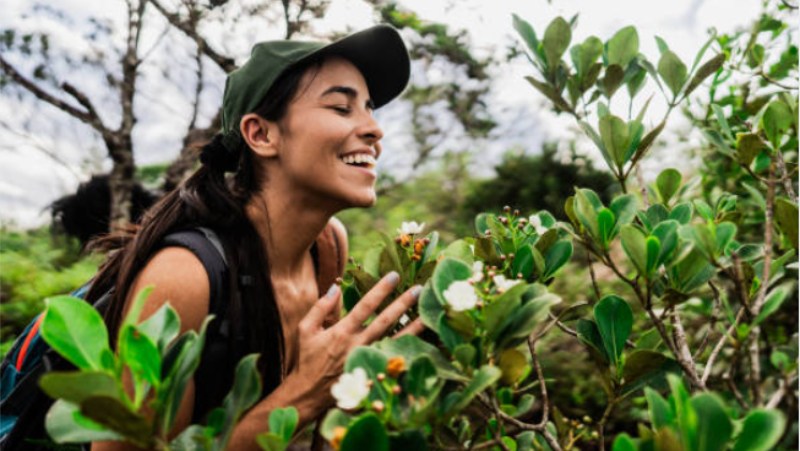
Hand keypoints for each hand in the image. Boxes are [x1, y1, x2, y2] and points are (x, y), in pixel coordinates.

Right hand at [285, 272, 423, 413]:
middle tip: (419, 289)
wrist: (309, 394)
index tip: (394, 276)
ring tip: (427, 314)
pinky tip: (421, 340)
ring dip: (413, 327)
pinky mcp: (371, 372)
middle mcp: (357, 345)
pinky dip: (407, 349)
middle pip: (385, 321)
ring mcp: (366, 359)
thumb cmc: (307, 359)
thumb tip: (335, 287)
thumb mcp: (306, 330)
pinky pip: (392, 358)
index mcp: (341, 332)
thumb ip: (320, 307)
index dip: (381, 290)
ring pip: (394, 341)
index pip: (365, 306)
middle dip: (403, 304)